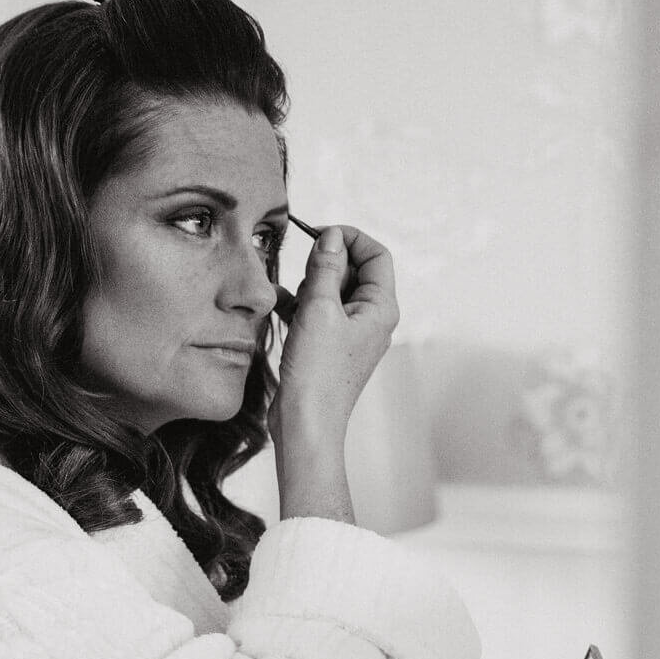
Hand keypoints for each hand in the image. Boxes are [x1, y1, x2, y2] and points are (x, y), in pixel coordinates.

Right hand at [270, 224, 397, 444]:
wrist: (305, 423)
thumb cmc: (317, 374)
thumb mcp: (319, 309)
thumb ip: (325, 268)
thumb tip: (333, 236)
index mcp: (381, 308)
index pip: (377, 255)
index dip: (349, 239)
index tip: (319, 236)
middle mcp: (372, 319)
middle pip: (353, 270)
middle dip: (324, 266)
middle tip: (303, 279)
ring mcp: (351, 333)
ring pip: (331, 290)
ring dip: (308, 287)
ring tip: (291, 302)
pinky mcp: (330, 345)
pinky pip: (317, 311)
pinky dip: (299, 305)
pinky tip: (278, 306)